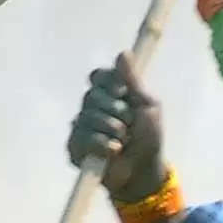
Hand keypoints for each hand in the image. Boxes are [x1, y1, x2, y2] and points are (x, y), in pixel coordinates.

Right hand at [67, 58, 166, 204]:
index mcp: (110, 95)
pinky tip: (113, 151)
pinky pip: (83, 137)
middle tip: (129, 123)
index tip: (122, 92)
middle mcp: (92, 108)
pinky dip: (102, 144)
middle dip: (115, 110)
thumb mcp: (146, 105)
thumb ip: (133, 81)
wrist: (143, 169)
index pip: (99, 77)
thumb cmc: (148, 137)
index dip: (108, 82)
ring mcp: (81, 127)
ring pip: (88, 117)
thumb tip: (123, 53)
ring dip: (112, 130)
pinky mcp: (74, 147)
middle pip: (92, 95)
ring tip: (124, 142)